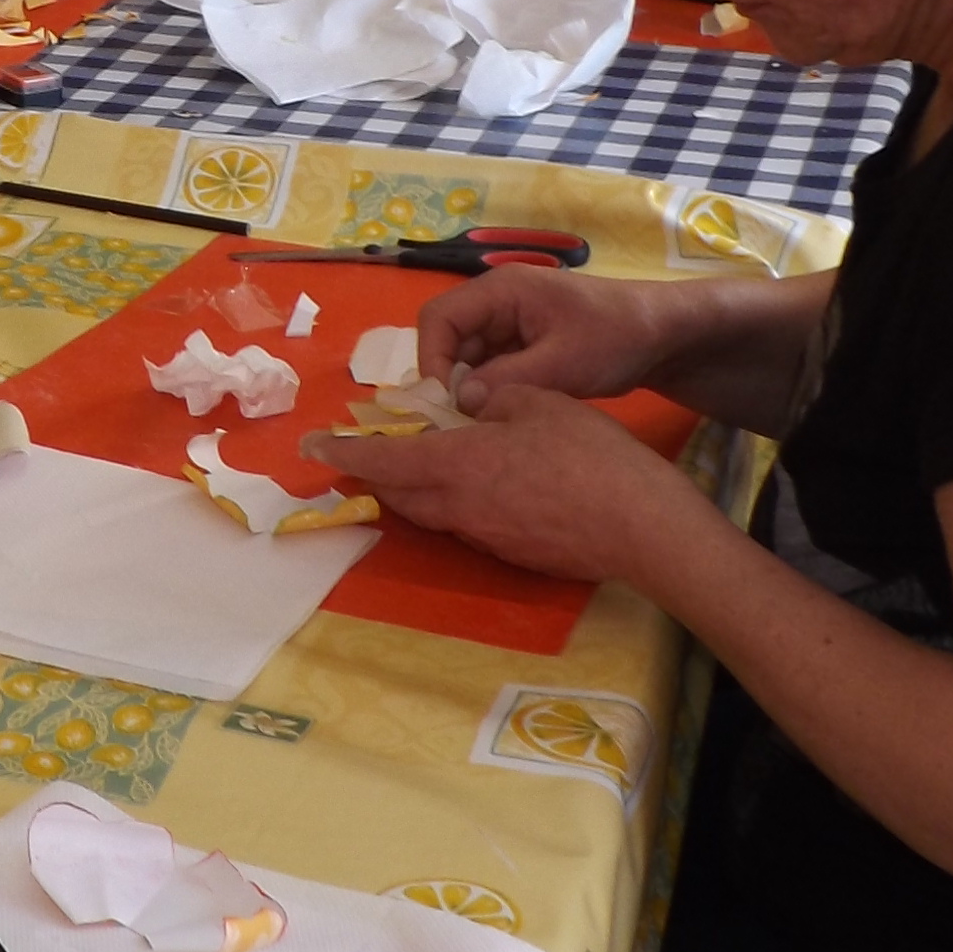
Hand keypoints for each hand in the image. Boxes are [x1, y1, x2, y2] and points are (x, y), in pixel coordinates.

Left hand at [302, 383, 705, 584]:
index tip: (312, 444)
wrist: (640, 527)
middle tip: (367, 448)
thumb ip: (493, 399)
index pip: (382, 458)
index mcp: (455, 465)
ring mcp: (484, 535)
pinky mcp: (511, 552)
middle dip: (376, 469)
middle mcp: (457, 507)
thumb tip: (470, 403)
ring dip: (415, 486)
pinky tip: (480, 482)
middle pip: (397, 491)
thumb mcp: (538, 403)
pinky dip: (454, 499)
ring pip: (430, 509)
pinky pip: (465, 522)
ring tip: (421, 459)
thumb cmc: (590, 455)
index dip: (345, 450)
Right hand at [413, 264, 682, 401]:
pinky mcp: (522, 346)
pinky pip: (488, 368)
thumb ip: (507, 379)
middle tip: (458, 422)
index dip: (431, 359)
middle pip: (447, 339)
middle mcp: (496, 303)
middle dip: (448, 380)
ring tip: (479, 424)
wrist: (664, 335)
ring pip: (466, 358)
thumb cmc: (617, 337)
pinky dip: (488, 392)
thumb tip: (458, 400)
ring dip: (469, 390)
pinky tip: (498, 418)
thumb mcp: (564, 363)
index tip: (443, 403)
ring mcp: (509, 324)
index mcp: (501, 290)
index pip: (438, 318)